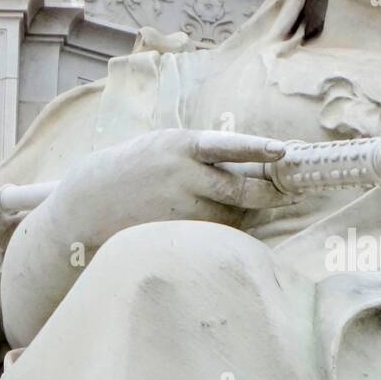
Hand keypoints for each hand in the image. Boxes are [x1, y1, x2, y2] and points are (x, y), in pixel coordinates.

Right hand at [50, 129, 288, 251]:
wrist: (90, 202)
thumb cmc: (136, 168)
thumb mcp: (164, 145)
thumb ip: (203, 151)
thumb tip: (253, 160)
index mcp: (181, 146)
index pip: (227, 145)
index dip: (257, 147)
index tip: (283, 150)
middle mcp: (183, 176)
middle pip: (240, 190)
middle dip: (270, 194)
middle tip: (290, 193)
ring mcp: (180, 209)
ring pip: (232, 216)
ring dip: (245, 214)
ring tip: (239, 207)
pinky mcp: (177, 234)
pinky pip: (215, 234)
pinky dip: (224, 229)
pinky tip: (215, 223)